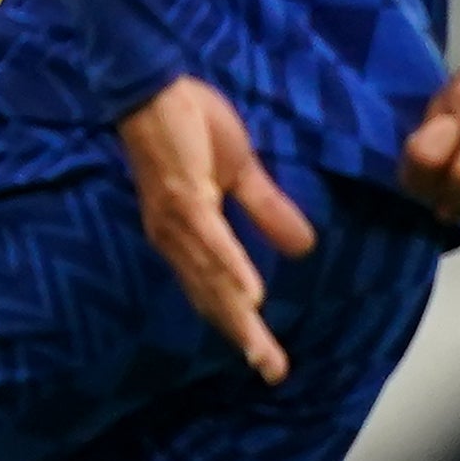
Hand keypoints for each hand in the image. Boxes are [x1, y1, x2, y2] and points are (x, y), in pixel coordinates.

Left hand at [121, 75, 317, 381]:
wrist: (154, 88)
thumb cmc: (190, 125)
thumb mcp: (240, 172)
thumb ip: (267, 210)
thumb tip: (304, 250)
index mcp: (189, 235)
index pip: (219, 291)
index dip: (244, 327)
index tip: (270, 364)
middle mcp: (177, 239)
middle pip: (215, 298)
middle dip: (244, 337)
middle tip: (273, 372)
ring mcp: (180, 222)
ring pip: (213, 279)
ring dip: (237, 315)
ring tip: (261, 347)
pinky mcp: (187, 198)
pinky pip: (213, 241)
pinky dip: (231, 270)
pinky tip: (252, 294)